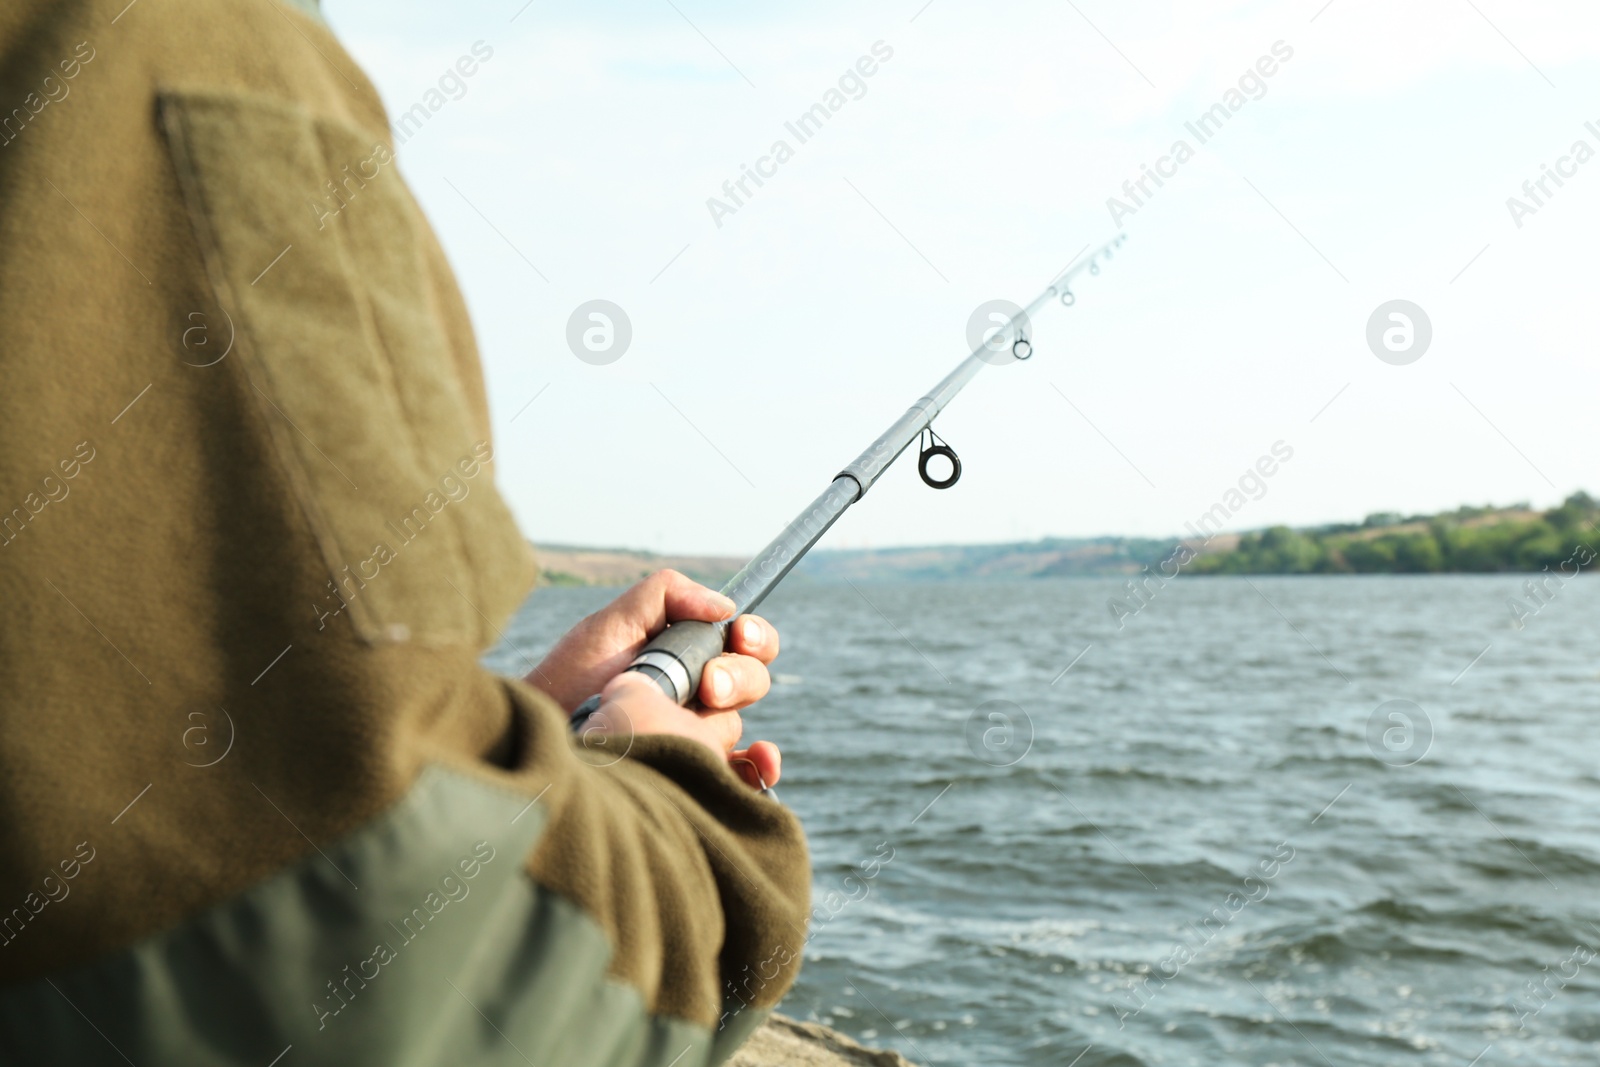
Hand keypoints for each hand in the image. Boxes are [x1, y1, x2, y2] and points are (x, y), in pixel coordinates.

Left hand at [528, 570, 782, 787]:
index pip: (743, 643)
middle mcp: (695, 696)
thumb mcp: (609, 625)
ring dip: (722, 723)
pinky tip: (757, 763)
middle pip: (751, 680)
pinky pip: (740, 775)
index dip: (754, 636)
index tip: (740, 635)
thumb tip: (724, 606)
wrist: (540, 741)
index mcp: (684, 654)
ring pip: (736, 726)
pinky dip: (758, 768)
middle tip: (707, 687)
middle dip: (737, 678)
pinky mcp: (688, 776)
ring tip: (684, 723)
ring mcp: (691, 737)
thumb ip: (663, 595)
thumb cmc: (567, 681)